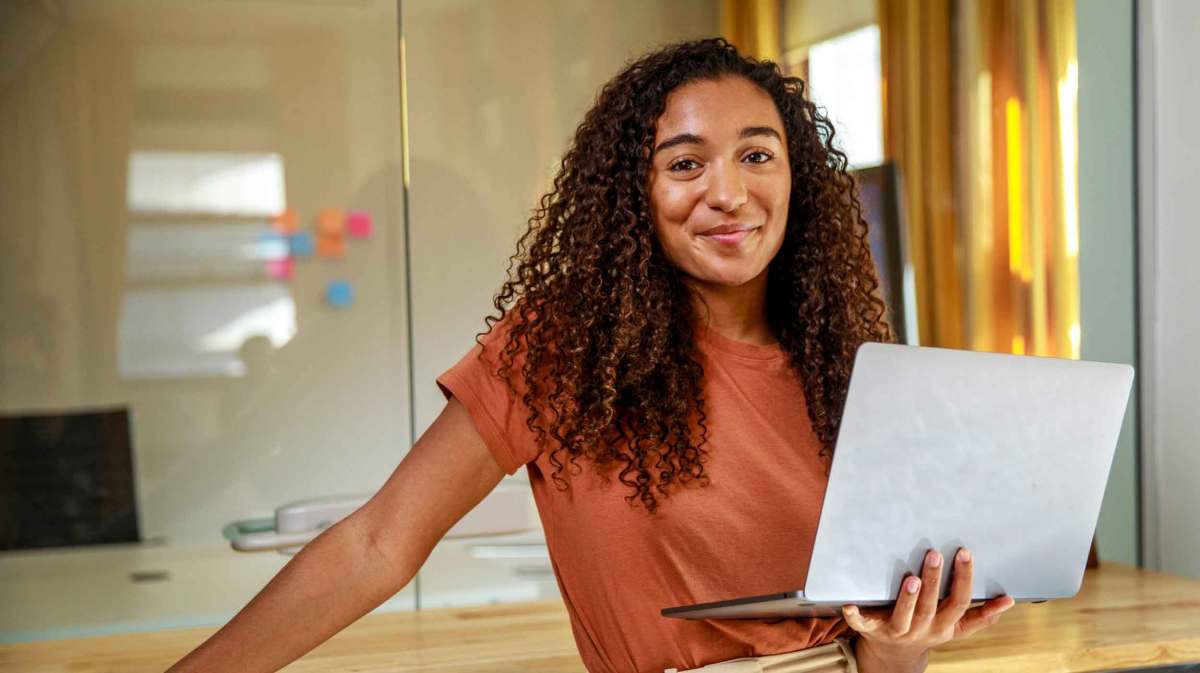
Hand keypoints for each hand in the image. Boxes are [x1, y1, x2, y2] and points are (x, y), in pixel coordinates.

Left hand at [841, 548, 1014, 672]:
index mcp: (945, 625)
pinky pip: (862, 623)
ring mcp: (897, 630)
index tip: (965, 552)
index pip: (959, 601)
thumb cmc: (928, 629)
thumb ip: (980, 615)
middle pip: (932, 605)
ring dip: (909, 597)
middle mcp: (923, 628)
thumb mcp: (956, 626)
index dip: (964, 578)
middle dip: (935, 580)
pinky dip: (855, 615)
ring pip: (905, 615)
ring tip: (912, 577)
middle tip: (935, 554)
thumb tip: (1009, 601)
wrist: (895, 655)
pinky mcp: (872, 630)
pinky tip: (848, 604)